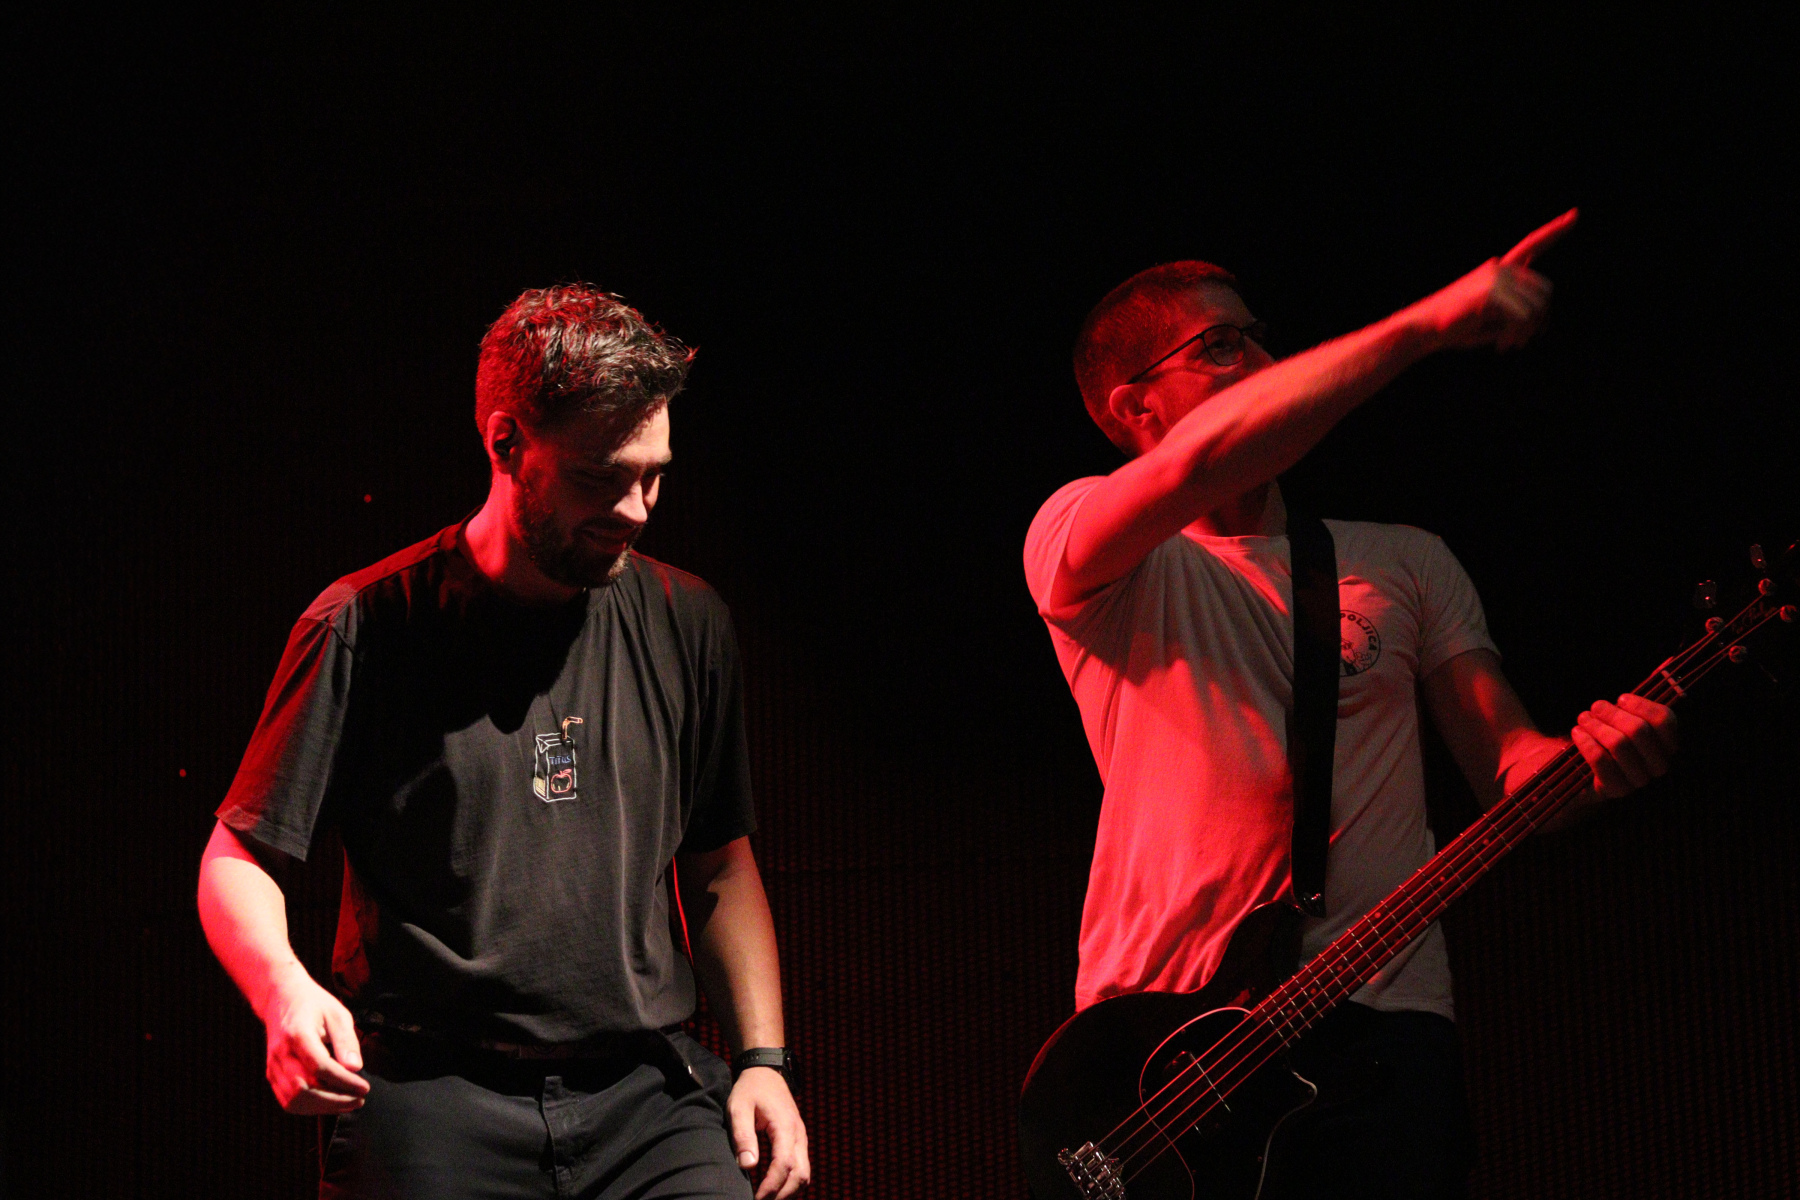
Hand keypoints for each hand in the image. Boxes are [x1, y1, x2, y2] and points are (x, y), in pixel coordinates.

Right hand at [259, 962, 369, 1114]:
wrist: (281, 999)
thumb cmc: (314, 1005)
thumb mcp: (337, 1014)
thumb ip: (346, 1041)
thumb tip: (356, 1068)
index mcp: (298, 1034)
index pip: (320, 1067)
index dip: (344, 1082)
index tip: (365, 1088)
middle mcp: (281, 1054)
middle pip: (304, 1089)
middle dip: (335, 1100)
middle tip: (360, 1099)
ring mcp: (273, 1066)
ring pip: (294, 1101)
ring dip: (324, 1107)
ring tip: (348, 1102)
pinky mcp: (272, 1075)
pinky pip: (288, 1101)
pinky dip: (310, 1107)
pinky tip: (330, 1101)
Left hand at [728, 1066, 810, 1198]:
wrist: (765, 1072)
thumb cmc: (750, 1089)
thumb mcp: (739, 1108)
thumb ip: (743, 1136)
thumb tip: (748, 1166)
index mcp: (785, 1126)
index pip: (784, 1165)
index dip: (771, 1186)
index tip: (756, 1199)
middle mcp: (798, 1135)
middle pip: (800, 1175)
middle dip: (782, 1194)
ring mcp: (801, 1138)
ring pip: (805, 1174)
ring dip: (789, 1191)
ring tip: (768, 1198)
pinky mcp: (798, 1141)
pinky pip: (802, 1167)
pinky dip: (791, 1181)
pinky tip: (775, 1187)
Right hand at [1404, 208, 1576, 352]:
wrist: (1423, 327)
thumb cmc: (1455, 326)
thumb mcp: (1489, 316)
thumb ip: (1514, 311)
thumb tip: (1542, 322)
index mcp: (1498, 269)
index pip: (1532, 244)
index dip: (1555, 230)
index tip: (1574, 215)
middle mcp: (1499, 268)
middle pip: (1545, 290)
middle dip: (1540, 319)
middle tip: (1522, 341)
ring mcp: (1495, 278)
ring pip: (1538, 307)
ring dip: (1528, 332)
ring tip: (1509, 345)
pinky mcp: (1491, 294)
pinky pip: (1524, 318)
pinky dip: (1517, 336)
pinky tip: (1502, 345)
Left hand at [1570, 693, 1678, 798]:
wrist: (1589, 772)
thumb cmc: (1609, 738)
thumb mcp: (1623, 721)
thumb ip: (1628, 709)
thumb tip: (1621, 700)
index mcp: (1668, 743)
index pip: (1664, 720)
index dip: (1641, 705)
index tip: (1620, 698)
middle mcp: (1660, 764)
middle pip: (1638, 730)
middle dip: (1612, 714)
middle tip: (1595, 707)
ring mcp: (1641, 780)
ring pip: (1619, 743)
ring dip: (1596, 726)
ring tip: (1583, 718)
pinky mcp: (1618, 789)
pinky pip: (1601, 760)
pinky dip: (1586, 742)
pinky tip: (1577, 733)